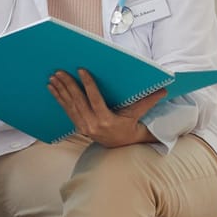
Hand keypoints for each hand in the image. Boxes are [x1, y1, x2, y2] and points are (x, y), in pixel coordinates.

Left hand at [48, 69, 164, 147]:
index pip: (95, 100)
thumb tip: (164, 89)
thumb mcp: (137, 115)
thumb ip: (148, 101)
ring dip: (60, 91)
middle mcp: (92, 124)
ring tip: (53, 77)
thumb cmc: (129, 127)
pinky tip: (52, 88)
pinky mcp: (78, 126)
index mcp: (106, 120)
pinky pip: (67, 110)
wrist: (120, 146)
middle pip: (78, 102)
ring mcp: (83, 127)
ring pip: (70, 106)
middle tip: (60, 71)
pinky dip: (59, 99)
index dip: (88, 85)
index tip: (81, 70)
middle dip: (68, 85)